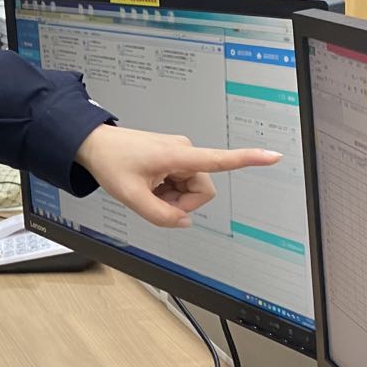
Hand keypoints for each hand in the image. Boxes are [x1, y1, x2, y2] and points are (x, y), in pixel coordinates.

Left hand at [74, 125, 281, 227]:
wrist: (94, 144)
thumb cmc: (110, 162)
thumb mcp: (131, 198)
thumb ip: (160, 216)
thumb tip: (184, 221)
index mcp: (177, 156)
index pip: (219, 159)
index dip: (248, 159)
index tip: (273, 156)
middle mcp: (184, 151)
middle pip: (201, 191)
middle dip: (181, 203)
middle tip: (154, 201)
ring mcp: (179, 154)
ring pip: (191, 189)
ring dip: (172, 197)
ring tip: (148, 190)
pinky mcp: (174, 157)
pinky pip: (181, 183)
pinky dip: (167, 191)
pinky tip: (149, 185)